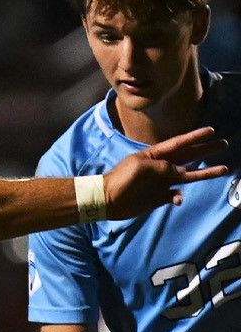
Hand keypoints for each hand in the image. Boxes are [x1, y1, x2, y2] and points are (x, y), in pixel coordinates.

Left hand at [103, 126, 227, 217]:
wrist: (107, 200)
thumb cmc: (121, 179)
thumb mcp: (141, 167)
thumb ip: (163, 168)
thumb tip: (181, 173)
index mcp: (156, 155)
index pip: (180, 143)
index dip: (196, 137)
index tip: (211, 131)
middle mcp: (162, 167)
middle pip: (189, 156)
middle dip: (206, 151)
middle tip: (223, 145)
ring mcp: (162, 182)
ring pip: (188, 176)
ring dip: (205, 173)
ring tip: (223, 169)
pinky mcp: (159, 197)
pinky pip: (175, 195)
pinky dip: (179, 197)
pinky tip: (179, 199)